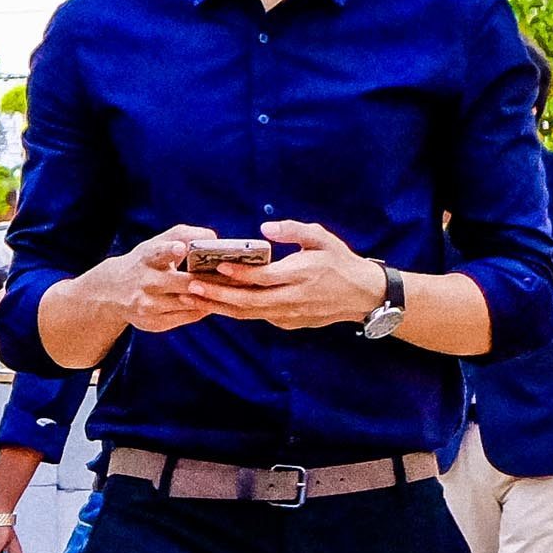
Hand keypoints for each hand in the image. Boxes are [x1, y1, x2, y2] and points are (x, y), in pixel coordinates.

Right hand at [84, 225, 225, 336]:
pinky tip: (214, 303)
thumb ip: (183, 235)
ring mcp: (148, 305)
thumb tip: (212, 237)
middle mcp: (146, 282)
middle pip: (182, 284)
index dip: (170, 251)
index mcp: (146, 258)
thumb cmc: (145, 263)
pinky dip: (202, 309)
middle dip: (207, 280)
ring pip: (187, 303)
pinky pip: (186, 317)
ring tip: (231, 289)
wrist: (112, 293)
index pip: (158, 253)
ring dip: (209, 297)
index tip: (181, 248)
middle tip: (232, 275)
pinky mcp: (154, 323)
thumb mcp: (155, 244)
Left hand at [202, 221, 382, 328]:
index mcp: (300, 275)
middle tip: (191, 287)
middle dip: (217, 296)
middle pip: (248, 302)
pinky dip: (235, 311)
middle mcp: (292, 298)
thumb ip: (293, 230)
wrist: (361, 295)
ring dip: (220, 307)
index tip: (217, 265)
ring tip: (194, 297)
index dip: (239, 273)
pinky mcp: (288, 323)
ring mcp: (289, 314)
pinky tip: (216, 303)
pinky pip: (257, 317)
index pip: (263, 277)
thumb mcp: (321, 238)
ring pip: (248, 314)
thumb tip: (265, 229)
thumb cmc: (340, 261)